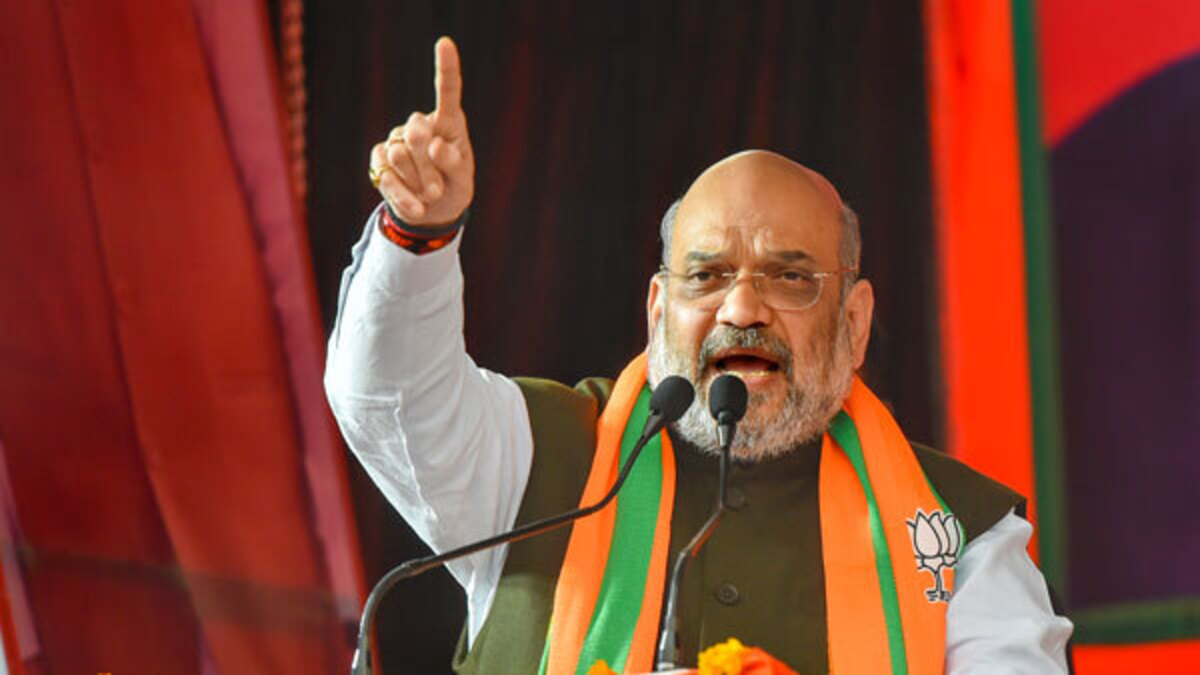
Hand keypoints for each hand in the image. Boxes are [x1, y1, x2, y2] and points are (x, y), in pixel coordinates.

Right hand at [370, 37, 473, 226]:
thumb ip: (455, 164)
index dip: (446, 68)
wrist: (432, 213)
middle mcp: (420, 124)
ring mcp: (396, 139)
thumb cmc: (454, 188)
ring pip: (399, 154)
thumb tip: (436, 145)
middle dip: (429, 166)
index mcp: (448, 123)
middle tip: (438, 188)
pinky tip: (416, 207)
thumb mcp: (463, 182)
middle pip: (416, 133)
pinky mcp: (379, 158)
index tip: (444, 43)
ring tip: (429, 195)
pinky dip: (403, 195)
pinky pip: (385, 174)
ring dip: (418, 183)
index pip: (447, 92)